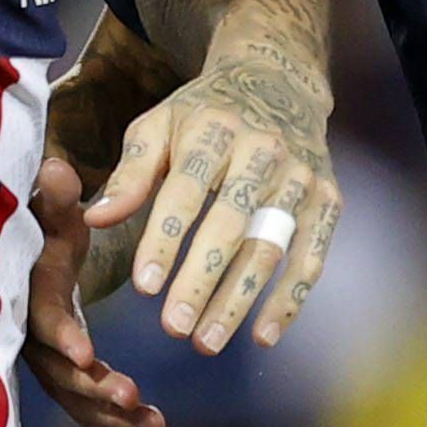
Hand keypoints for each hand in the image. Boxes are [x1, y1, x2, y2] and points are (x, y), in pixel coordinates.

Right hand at [21, 158, 158, 426]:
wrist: (36, 249)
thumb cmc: (49, 226)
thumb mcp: (53, 212)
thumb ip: (57, 200)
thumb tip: (58, 170)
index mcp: (33, 295)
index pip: (43, 321)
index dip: (63, 338)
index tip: (89, 355)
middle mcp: (36, 335)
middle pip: (60, 373)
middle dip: (93, 390)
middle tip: (132, 398)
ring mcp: (53, 359)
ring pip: (77, 399)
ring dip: (112, 418)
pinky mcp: (72, 374)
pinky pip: (92, 406)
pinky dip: (120, 424)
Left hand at [90, 48, 340, 354]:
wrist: (281, 84)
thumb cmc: (204, 114)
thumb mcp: (159, 126)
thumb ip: (131, 174)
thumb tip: (96, 220)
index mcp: (215, 131)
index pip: (187, 192)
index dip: (166, 240)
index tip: (143, 287)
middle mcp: (266, 153)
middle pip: (232, 225)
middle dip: (202, 280)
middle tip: (174, 330)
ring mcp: (303, 178)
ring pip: (272, 247)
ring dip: (241, 299)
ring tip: (208, 342)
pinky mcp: (329, 200)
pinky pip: (313, 256)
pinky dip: (291, 298)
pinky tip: (265, 335)